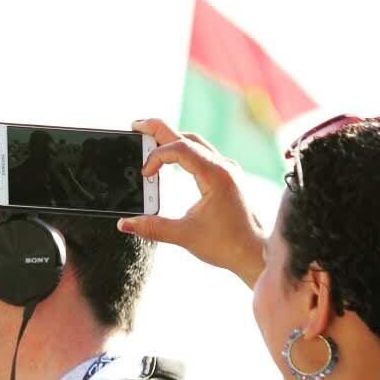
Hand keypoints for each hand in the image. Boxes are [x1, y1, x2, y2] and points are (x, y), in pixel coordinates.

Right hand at [117, 118, 267, 287]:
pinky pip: (202, 155)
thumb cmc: (226, 245)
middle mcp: (223, 167)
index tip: (145, 175)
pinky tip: (170, 159)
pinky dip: (182, 151)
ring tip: (148, 139)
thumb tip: (124, 223)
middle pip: (188, 137)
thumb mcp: (184, 236)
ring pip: (196, 143)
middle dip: (160, 130)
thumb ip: (152, 227)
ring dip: (171, 139)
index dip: (157, 156)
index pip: (181, 148)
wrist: (255, 253)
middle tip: (136, 126)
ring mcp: (226, 171)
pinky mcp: (226, 178)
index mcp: (216, 175)